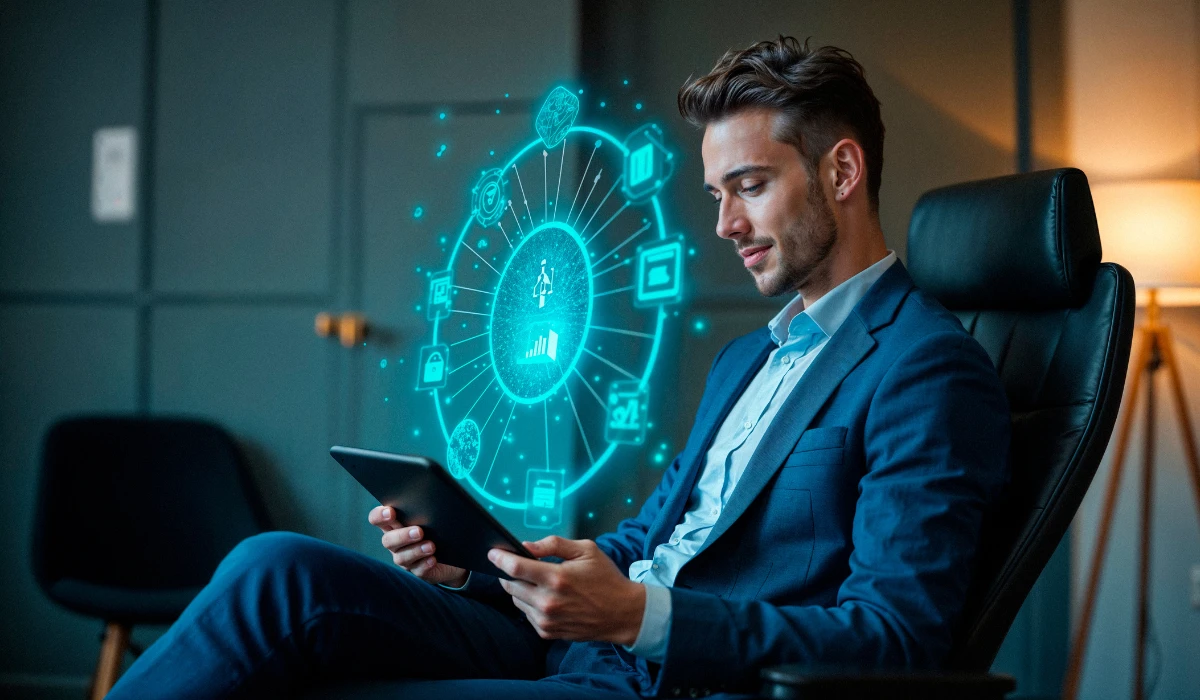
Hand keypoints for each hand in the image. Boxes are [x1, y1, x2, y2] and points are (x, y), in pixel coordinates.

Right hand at [369, 505, 467, 586]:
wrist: (454, 553)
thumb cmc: (439, 528)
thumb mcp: (432, 516)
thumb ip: (426, 508)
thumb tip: (434, 497)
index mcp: (395, 524)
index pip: (377, 518)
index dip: (379, 516)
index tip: (391, 512)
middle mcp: (396, 542)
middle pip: (388, 540)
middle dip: (402, 536)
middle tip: (419, 531)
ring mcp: (405, 558)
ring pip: (401, 557)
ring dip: (416, 551)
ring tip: (431, 546)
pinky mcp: (418, 571)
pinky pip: (417, 571)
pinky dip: (425, 565)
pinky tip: (433, 559)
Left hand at [490, 536, 644, 644]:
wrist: (622, 613)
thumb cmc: (605, 578)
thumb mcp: (586, 550)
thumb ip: (553, 544)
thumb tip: (526, 546)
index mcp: (557, 578)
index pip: (516, 568)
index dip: (499, 558)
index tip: (492, 553)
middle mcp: (548, 602)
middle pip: (510, 585)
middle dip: (510, 573)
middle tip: (519, 565)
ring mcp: (546, 620)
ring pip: (516, 600)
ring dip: (520, 588)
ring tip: (538, 581)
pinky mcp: (547, 632)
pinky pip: (526, 614)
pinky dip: (529, 603)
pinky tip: (546, 597)